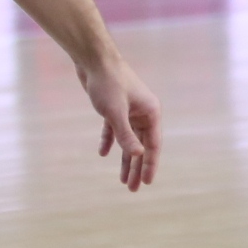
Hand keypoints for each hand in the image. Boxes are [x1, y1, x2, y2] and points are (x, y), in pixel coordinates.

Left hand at [81, 53, 159, 190]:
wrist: (94, 59)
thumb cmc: (108, 83)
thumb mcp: (115, 112)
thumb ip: (126, 135)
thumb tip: (137, 156)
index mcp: (150, 112)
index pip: (152, 145)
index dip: (150, 165)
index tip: (146, 183)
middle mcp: (143, 112)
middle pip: (141, 146)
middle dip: (136, 167)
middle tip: (132, 188)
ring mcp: (129, 110)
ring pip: (128, 140)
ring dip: (124, 158)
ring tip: (121, 179)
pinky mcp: (114, 107)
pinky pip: (114, 129)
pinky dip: (110, 141)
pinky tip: (104, 153)